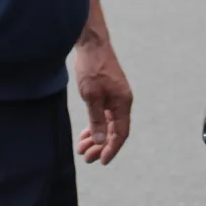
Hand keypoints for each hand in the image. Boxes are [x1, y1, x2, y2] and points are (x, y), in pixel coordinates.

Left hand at [75, 42, 132, 164]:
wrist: (91, 45)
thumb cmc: (92, 68)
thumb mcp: (92, 96)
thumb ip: (96, 120)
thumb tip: (100, 141)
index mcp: (123, 103)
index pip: (120, 133)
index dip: (112, 148)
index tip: (102, 161)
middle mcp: (122, 102)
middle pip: (114, 131)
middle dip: (101, 146)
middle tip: (87, 159)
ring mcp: (115, 98)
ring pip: (107, 124)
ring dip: (96, 138)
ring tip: (82, 150)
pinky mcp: (107, 93)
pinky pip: (103, 115)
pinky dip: (94, 125)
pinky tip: (85, 135)